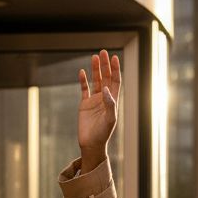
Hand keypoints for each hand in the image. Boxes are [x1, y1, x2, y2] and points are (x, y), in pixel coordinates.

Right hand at [77, 50, 120, 165]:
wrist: (91, 144)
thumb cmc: (103, 134)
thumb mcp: (109, 120)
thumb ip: (110, 104)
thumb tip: (105, 88)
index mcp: (113, 101)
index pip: (115, 81)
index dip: (115, 70)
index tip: (114, 58)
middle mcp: (104, 99)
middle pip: (105, 78)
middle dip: (105, 65)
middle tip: (103, 52)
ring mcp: (94, 101)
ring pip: (95, 81)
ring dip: (95, 69)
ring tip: (94, 57)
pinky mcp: (84, 104)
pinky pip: (84, 89)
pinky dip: (83, 80)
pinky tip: (82, 71)